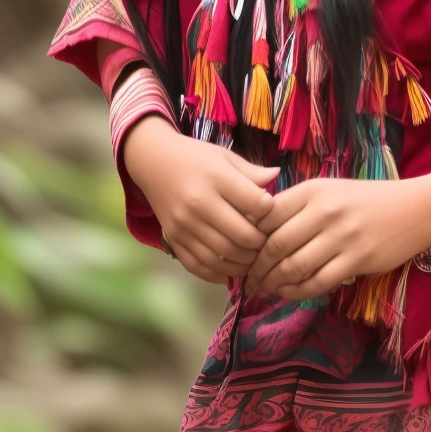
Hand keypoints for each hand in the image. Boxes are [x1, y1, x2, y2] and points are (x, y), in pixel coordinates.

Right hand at [123, 114, 278, 283]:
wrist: (152, 161)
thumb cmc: (196, 158)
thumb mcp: (225, 157)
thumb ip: (252, 172)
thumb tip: (277, 176)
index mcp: (217, 179)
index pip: (256, 204)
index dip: (271, 212)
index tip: (272, 212)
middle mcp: (199, 204)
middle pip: (242, 236)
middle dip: (261, 244)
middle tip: (268, 243)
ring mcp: (184, 224)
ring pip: (222, 255)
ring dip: (244, 264)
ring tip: (254, 260)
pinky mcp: (173, 238)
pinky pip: (197, 265)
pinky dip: (217, 274)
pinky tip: (231, 272)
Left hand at [246, 174, 430, 300]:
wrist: (416, 209)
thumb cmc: (366, 201)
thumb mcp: (329, 190)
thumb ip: (295, 205)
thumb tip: (255, 229)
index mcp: (311, 191)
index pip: (265, 217)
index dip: (248, 240)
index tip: (242, 254)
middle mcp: (324, 211)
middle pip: (275, 246)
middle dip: (256, 268)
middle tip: (248, 280)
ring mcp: (342, 236)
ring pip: (293, 267)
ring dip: (274, 283)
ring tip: (266, 289)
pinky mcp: (358, 260)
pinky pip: (318, 282)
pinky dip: (298, 292)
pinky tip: (291, 293)